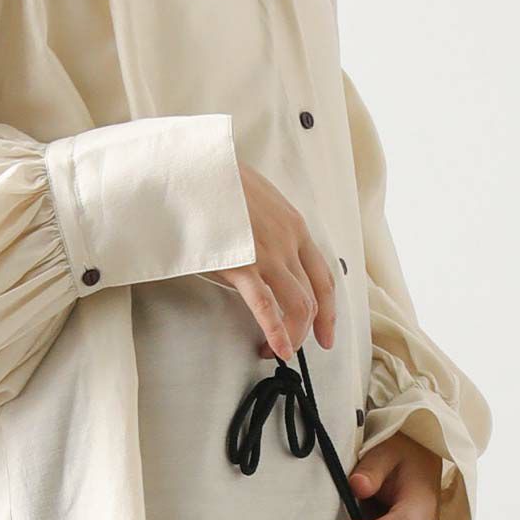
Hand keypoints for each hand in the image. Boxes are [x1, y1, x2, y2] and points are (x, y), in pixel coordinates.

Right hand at [202, 165, 336, 361]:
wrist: (190, 168)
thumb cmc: (214, 181)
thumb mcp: (253, 197)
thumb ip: (264, 224)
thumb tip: (258, 248)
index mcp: (294, 224)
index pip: (324, 275)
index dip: (328, 309)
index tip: (325, 331)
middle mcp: (289, 241)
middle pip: (314, 297)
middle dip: (308, 329)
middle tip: (296, 348)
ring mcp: (269, 253)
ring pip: (298, 305)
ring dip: (291, 335)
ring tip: (276, 351)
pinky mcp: (243, 264)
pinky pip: (267, 306)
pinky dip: (276, 332)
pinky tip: (276, 348)